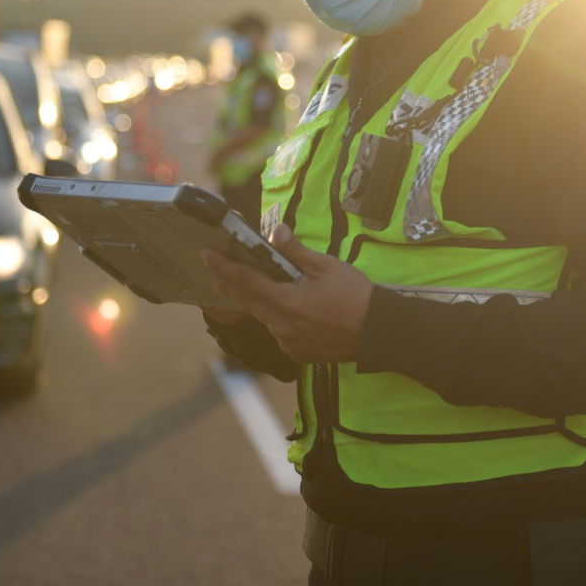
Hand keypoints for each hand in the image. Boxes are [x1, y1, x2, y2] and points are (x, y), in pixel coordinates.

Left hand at [201, 224, 372, 363]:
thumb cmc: (355, 296)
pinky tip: (280, 313)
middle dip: (231, 287)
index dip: (225, 267)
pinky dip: (275, 320)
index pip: (247, 281)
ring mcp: (289, 342)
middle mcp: (282, 325)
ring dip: (253, 304)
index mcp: (286, 301)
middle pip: (249, 303)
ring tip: (244, 292)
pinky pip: (279, 334)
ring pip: (264, 319)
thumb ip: (296, 252)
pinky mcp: (299, 353)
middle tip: (216, 275)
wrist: (378, 332)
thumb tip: (277, 232)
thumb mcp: (327, 266)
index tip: (208, 257)